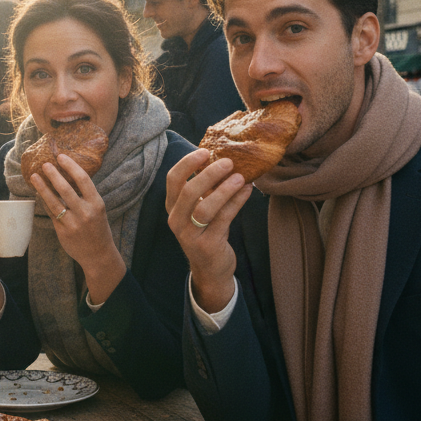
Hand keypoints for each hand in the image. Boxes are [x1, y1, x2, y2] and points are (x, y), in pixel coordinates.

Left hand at [30, 155, 125, 304]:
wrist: (98, 255)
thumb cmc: (98, 228)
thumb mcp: (98, 209)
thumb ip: (85, 195)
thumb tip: (67, 174)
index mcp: (97, 203)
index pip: (83, 180)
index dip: (71, 166)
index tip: (61, 157)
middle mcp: (85, 212)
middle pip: (65, 189)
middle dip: (53, 174)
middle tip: (44, 164)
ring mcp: (73, 223)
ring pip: (53, 202)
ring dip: (42, 187)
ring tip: (34, 177)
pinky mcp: (63, 232)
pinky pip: (51, 213)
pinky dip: (44, 202)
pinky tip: (39, 193)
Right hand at [165, 149, 252, 313]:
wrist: (210, 269)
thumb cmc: (206, 231)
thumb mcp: (199, 210)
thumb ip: (205, 188)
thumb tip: (223, 157)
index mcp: (172, 207)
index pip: (173, 179)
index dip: (187, 163)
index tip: (205, 151)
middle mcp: (176, 220)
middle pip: (188, 191)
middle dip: (209, 174)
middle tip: (229, 162)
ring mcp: (190, 235)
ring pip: (205, 207)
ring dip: (224, 190)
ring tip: (241, 177)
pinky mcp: (208, 245)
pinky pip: (223, 219)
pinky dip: (237, 202)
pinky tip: (247, 191)